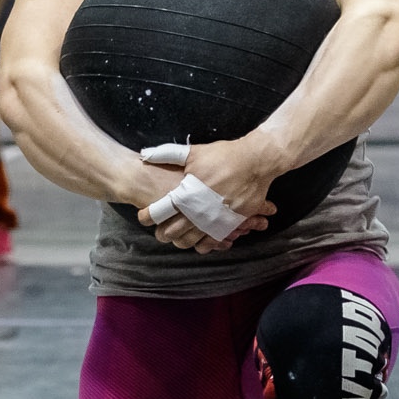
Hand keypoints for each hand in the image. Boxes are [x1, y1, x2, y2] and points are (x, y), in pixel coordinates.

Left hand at [121, 141, 278, 252]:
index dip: (147, 216)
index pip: (159, 211)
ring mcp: (214, 219)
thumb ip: (169, 154)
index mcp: (186, 193)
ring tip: (175, 239)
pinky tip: (197, 244)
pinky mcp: (229, 224)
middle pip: (172, 230)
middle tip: (158, 232)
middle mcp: (198, 210)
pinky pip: (211, 241)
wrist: (255, 162)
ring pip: (190, 240)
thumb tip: (146, 155)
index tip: (143, 217)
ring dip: (180, 241)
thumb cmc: (224, 156)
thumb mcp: (195, 153)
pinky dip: (202, 245)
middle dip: (162, 233)